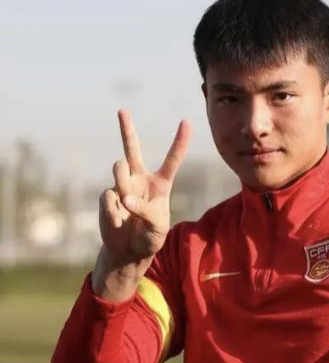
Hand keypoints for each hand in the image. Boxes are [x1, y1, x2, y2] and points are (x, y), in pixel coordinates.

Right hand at [99, 109, 189, 265]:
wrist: (128, 251)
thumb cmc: (150, 238)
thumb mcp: (158, 227)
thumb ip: (147, 211)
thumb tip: (125, 198)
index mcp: (160, 184)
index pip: (171, 160)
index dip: (179, 142)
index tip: (186, 121)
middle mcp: (140, 179)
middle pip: (132, 149)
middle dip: (126, 129)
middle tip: (122, 110)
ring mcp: (122, 186)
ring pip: (119, 167)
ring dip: (123, 181)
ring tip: (126, 201)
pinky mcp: (108, 196)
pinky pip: (109, 195)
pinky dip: (114, 211)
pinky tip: (118, 222)